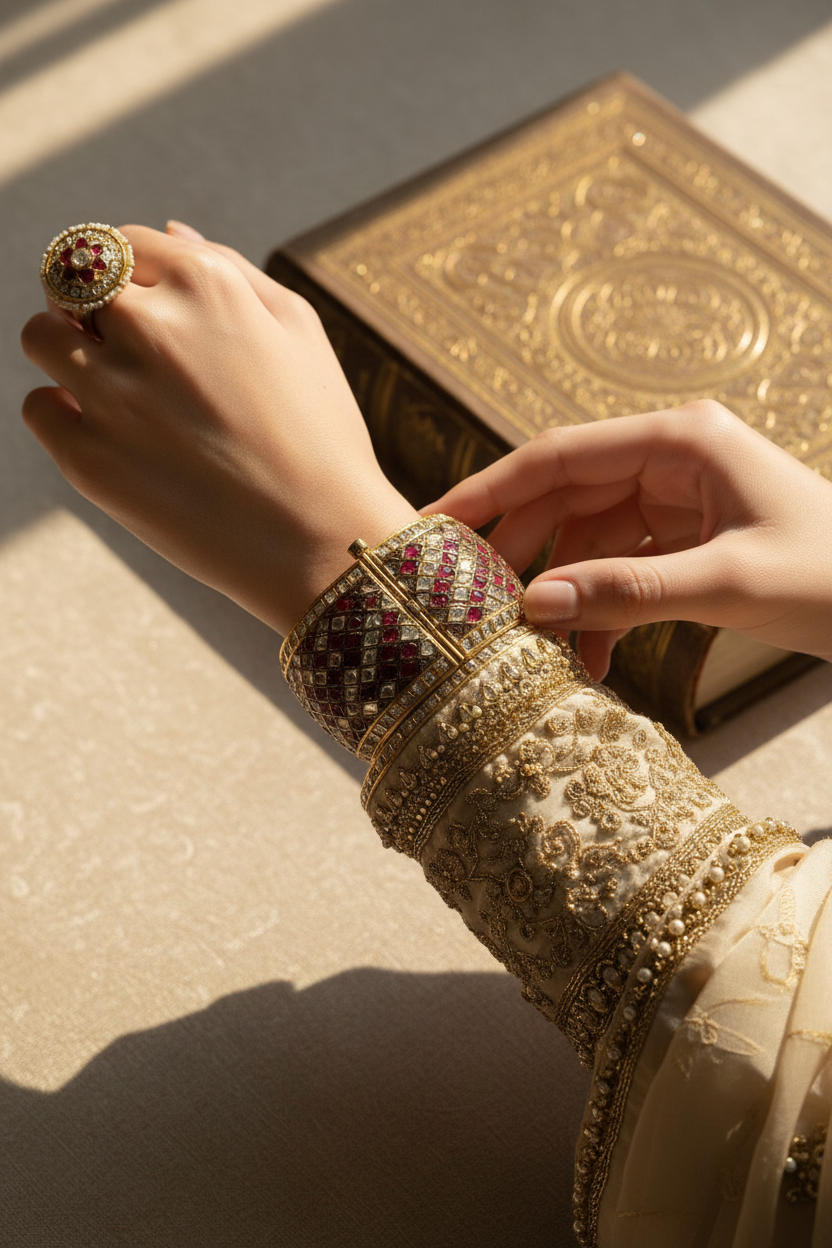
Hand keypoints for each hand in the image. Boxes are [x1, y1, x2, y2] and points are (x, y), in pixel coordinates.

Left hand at [21, 223, 416, 635]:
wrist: (323, 540)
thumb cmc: (323, 434)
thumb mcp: (299, 331)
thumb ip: (230, 268)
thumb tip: (169, 230)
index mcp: (204, 284)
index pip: (118, 243)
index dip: (121, 273)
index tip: (136, 307)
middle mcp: (151, 329)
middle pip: (67, 282)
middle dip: (86, 307)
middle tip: (124, 352)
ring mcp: (113, 394)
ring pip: (40, 338)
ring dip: (66, 354)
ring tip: (118, 394)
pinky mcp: (90, 458)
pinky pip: (39, 408)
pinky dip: (64, 416)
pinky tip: (114, 437)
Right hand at [425, 402, 831, 679]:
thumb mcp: (726, 583)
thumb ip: (626, 592)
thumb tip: (535, 607)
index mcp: (681, 441)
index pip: (560, 455)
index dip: (491, 490)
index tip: (436, 525)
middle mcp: (673, 459)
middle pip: (567, 495)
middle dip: (524, 552)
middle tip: (476, 604)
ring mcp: (681, 498)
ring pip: (591, 538)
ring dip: (565, 592)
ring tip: (539, 647)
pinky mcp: (691, 538)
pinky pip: (625, 568)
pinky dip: (603, 609)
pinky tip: (590, 657)